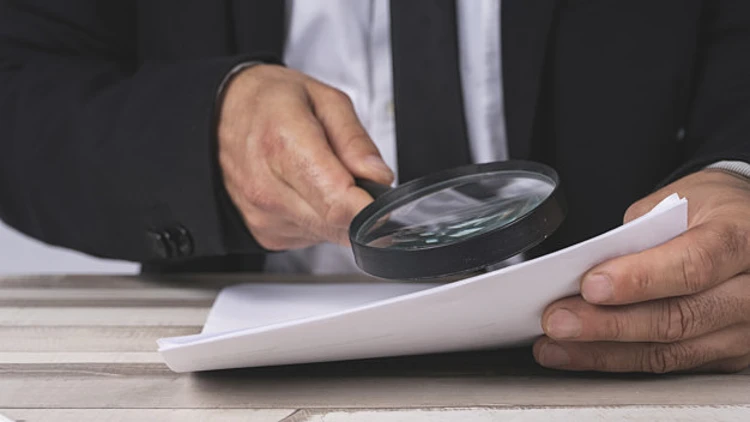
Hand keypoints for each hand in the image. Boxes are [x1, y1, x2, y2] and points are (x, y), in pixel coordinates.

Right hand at [218, 64, 393, 249]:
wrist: (217, 116)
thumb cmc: (269, 103)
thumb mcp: (323, 99)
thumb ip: (354, 140)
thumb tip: (379, 177)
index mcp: (284, 146)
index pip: (338, 202)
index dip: (371, 208)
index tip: (384, 201)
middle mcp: (268, 188)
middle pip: (337, 225)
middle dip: (361, 208)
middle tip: (357, 179)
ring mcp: (263, 216)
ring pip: (328, 234)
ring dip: (339, 213)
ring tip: (322, 176)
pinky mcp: (264, 234)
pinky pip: (311, 237)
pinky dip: (320, 219)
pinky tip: (306, 191)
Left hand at [534, 169, 749, 372]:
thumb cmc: (711, 211)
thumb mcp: (679, 200)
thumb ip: (639, 235)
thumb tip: (590, 270)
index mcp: (740, 238)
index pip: (693, 265)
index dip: (639, 280)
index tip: (591, 286)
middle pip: (678, 318)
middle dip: (607, 324)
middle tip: (558, 321)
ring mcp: (745, 329)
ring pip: (669, 352)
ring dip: (603, 351)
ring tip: (555, 344)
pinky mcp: (729, 355)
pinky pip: (669, 365)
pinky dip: (618, 360)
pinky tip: (581, 354)